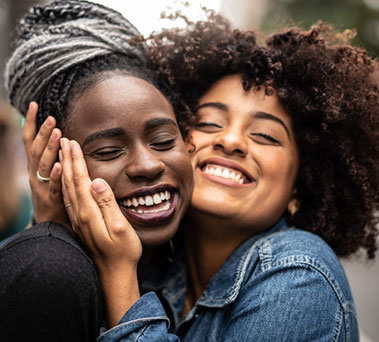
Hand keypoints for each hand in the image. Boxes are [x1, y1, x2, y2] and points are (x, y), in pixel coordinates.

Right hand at [23, 102, 67, 225]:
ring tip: (57, 133)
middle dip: (42, 133)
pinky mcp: (51, 199)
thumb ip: (50, 155)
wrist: (49, 222)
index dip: (30, 123)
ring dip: (50, 148)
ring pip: (44, 165)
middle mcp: (34, 173)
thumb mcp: (47, 171)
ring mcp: (41, 186)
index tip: (34, 105)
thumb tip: (56, 133)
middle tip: (51, 118)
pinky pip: (53, 185)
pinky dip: (56, 174)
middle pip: (36, 150)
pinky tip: (61, 164)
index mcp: (34, 165)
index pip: (29, 141)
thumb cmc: (51, 192)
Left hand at [59, 138, 142, 268]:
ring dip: (64, 170)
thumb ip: (108, 203)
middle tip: (64, 140)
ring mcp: (78, 220)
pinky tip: (67, 180)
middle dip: (67, 159)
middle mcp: (80, 215)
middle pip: (71, 182)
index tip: (73, 142)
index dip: (76, 160)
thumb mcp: (120, 227)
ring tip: (62, 154)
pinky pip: (69, 199)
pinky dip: (66, 184)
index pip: (80, 180)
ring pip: (67, 189)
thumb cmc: (123, 252)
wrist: (114, 274)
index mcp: (89, 212)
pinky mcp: (80, 225)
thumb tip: (96, 181)